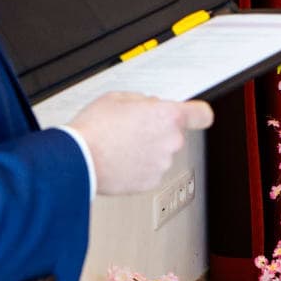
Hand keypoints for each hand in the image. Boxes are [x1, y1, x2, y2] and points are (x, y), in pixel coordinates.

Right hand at [70, 93, 213, 194]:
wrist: (79, 160)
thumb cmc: (94, 129)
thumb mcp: (118, 98)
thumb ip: (143, 101)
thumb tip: (149, 106)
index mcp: (168, 116)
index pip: (202, 114)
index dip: (197, 113)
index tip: (195, 114)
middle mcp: (171, 141)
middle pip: (175, 133)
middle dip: (158, 129)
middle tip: (133, 127)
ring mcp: (162, 164)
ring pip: (161, 152)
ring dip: (148, 149)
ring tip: (121, 144)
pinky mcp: (151, 182)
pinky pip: (150, 169)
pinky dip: (139, 166)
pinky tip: (120, 159)